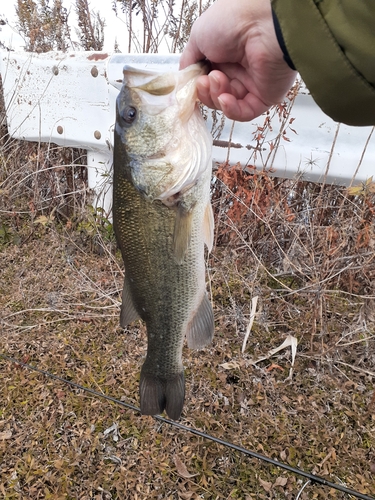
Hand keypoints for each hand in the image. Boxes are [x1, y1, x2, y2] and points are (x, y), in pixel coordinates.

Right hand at [179, 0, 296, 121]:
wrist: (263, 23)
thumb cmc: (233, 20)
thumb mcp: (199, 36)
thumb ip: (189, 61)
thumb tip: (184, 79)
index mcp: (223, 55)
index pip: (206, 79)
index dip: (196, 84)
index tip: (189, 83)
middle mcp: (237, 69)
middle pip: (214, 94)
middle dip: (205, 91)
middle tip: (204, 80)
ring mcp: (251, 84)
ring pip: (226, 104)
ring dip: (216, 96)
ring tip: (217, 79)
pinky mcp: (264, 97)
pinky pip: (243, 113)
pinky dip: (230, 109)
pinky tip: (225, 98)